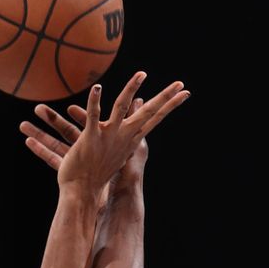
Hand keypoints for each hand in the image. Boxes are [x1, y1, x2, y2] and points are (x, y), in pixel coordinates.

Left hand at [20, 71, 188, 196]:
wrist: (83, 193)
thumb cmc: (97, 174)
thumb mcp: (114, 152)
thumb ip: (123, 136)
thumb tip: (131, 127)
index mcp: (130, 139)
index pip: (155, 119)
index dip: (170, 106)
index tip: (185, 93)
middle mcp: (124, 136)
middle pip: (148, 113)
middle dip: (165, 97)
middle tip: (181, 83)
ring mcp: (109, 137)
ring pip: (121, 108)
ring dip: (131, 90)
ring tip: (142, 74)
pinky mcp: (90, 139)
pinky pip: (93, 116)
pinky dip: (95, 102)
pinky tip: (97, 88)